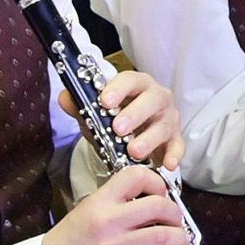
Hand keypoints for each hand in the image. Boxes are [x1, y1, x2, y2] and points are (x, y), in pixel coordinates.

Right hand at [42, 165, 193, 244]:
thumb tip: (153, 197)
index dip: (156, 181)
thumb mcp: (87, 210)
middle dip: (175, 213)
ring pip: (163, 236)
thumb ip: (117, 202)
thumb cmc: (70, 242)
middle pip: (158, 206)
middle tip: (175, 220)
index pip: (135, 176)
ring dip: (180, 238)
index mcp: (100, 202)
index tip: (161, 193)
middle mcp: (108, 222)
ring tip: (180, 239)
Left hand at [63, 70, 185, 169]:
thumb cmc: (114, 118)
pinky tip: (168, 164)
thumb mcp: (94, 112)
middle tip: (118, 129)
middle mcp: (158, 98)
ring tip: (133, 151)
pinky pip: (178, 146)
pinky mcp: (175, 138)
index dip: (119, 89)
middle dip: (135, 114)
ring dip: (150, 138)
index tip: (104, 101)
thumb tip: (66, 97)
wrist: (129, 136)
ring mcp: (169, 118)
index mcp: (138, 85)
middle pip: (154, 99)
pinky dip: (174, 154)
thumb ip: (79, 105)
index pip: (131, 80)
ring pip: (165, 124)